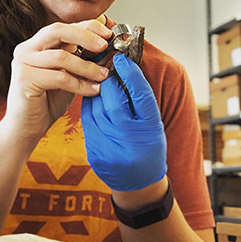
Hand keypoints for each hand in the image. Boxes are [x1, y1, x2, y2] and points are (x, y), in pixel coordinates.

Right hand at [2, 20, 111, 152]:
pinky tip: (93, 90)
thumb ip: (81, 60)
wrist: (26, 128)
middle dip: (85, 36)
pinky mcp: (24, 79)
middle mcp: (26, 49)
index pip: (63, 26)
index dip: (86, 27)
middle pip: (58, 31)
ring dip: (87, 66)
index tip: (108, 33)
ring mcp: (23, 62)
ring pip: (61, 56)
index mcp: (37, 44)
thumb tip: (109, 50)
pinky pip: (59, 77)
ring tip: (104, 75)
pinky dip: (80, 84)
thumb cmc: (48, 102)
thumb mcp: (69, 75)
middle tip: (104, 45)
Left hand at [81, 53, 166, 190]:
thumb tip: (125, 69)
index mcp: (149, 131)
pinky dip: (89, 106)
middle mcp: (129, 141)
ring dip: (96, 91)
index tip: (122, 59)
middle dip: (108, 81)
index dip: (130, 74)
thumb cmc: (150, 147)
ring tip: (99, 82)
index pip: (140, 94)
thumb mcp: (153, 124)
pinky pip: (87, 121)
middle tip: (107, 67)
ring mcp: (109, 149)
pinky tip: (93, 99)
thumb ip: (140, 98)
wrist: (138, 183)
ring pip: (96, 109)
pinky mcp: (94, 153)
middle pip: (113, 100)